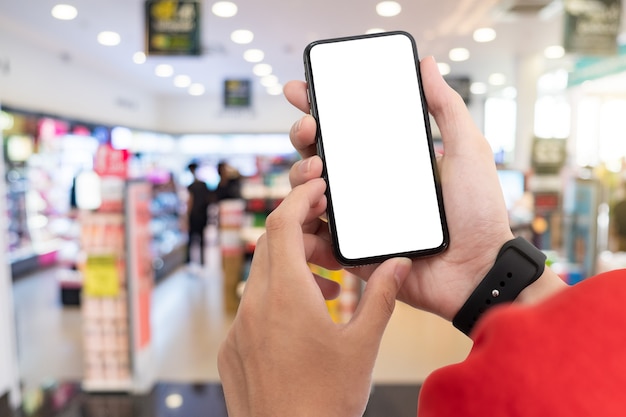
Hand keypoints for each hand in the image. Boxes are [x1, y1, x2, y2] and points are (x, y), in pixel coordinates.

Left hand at [218, 178, 411, 416]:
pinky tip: (306, 318)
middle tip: (333, 245)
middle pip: (271, 247)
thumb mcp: (363, 345)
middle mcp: (254, 307)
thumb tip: (397, 263)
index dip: (299, 198)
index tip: (317, 187)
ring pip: (262, 277)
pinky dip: (278, 296)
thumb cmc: (326, 401)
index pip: (282, 225)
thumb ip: (380, 296)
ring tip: (330, 286)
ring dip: (294, 268)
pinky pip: (253, 306)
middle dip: (303, 236)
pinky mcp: (232, 349)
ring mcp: (239, 329)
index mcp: (286, 297)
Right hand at [284, 56, 514, 320]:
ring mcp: (357, 218)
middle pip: (319, 156)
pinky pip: (316, 235)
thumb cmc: (478, 212)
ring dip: (299, 175)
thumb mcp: (467, 151)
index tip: (302, 92)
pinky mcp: (352, 249)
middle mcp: (368, 186)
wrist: (478, 271)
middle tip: (308, 128)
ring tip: (314, 170)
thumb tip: (427, 65)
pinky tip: (313, 206)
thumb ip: (447, 108)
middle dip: (302, 136)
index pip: (346, 130)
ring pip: (309, 192)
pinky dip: (304, 220)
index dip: (319, 109)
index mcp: (389, 162)